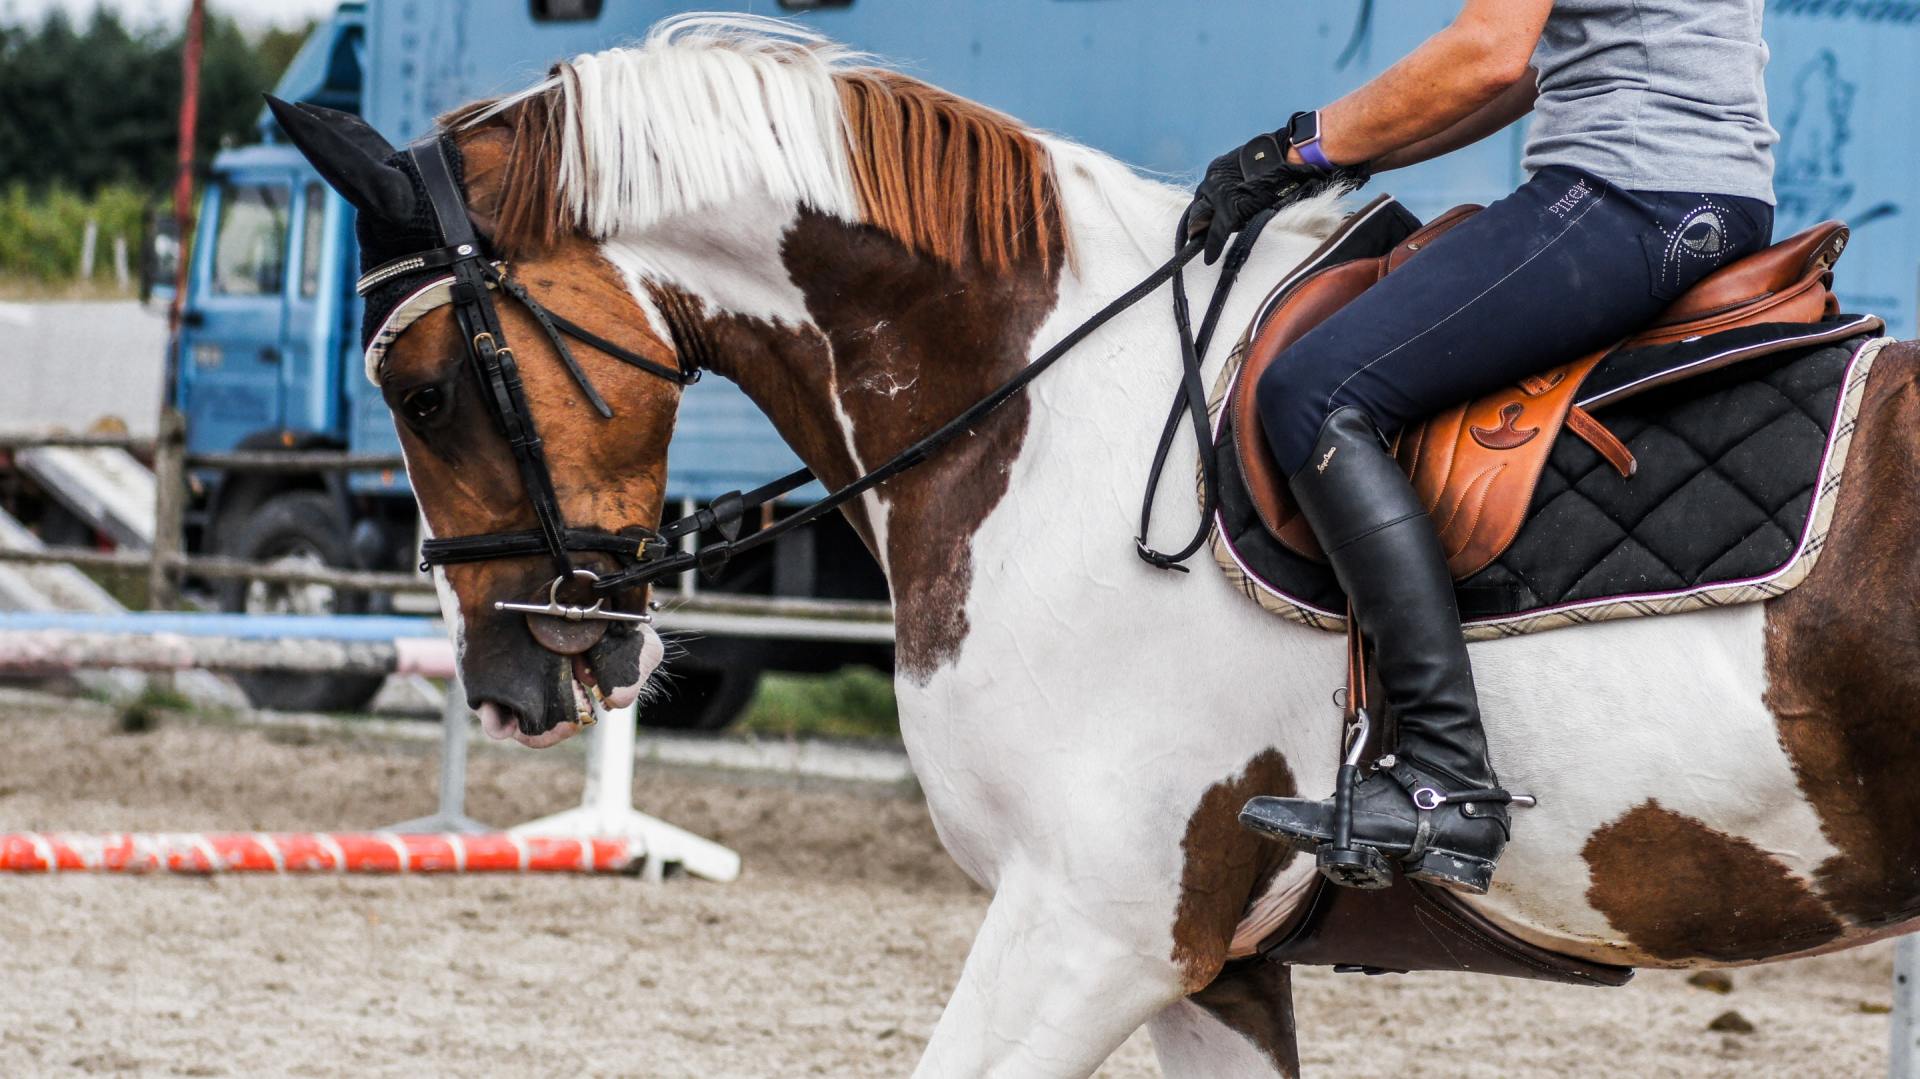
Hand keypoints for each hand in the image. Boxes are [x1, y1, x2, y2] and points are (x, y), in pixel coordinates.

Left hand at [1188, 130, 1369, 263]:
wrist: (1291, 157)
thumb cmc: (1280, 163)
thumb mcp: (1253, 170)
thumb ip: (1242, 183)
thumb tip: (1244, 197)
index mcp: (1219, 169)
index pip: (1204, 195)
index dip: (1202, 211)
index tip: (1198, 224)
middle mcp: (1213, 180)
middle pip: (1198, 208)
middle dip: (1198, 223)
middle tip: (1195, 236)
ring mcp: (1219, 194)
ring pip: (1202, 220)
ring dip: (1203, 233)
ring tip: (1199, 247)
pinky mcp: (1230, 210)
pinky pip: (1216, 234)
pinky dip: (1212, 247)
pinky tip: (1210, 258)